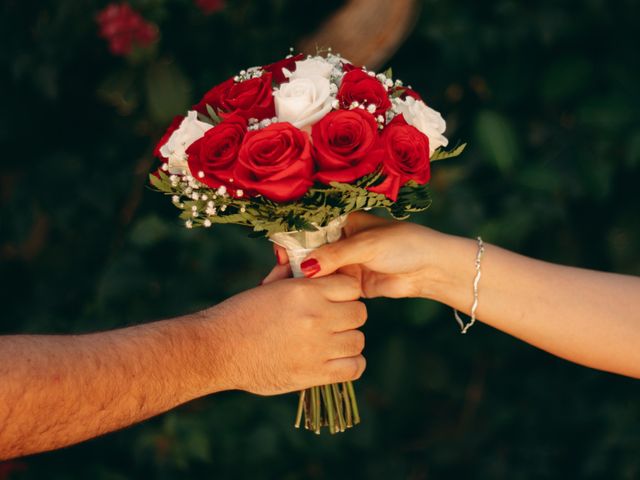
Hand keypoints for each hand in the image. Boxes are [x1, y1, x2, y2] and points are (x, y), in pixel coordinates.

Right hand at [209, 274, 366, 394]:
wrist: (217, 349)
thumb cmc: (238, 315)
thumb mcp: (268, 287)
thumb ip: (292, 275)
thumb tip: (309, 265)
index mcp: (305, 291)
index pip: (351, 285)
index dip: (345, 292)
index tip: (335, 299)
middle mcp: (316, 316)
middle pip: (359, 313)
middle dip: (347, 316)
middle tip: (331, 321)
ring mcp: (318, 346)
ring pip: (358, 340)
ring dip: (347, 340)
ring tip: (329, 342)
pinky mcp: (315, 373)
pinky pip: (355, 367)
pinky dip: (350, 364)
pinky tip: (335, 361)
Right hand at [265, 212, 452, 298]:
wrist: (431, 269)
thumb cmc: (405, 245)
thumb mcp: (368, 245)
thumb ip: (336, 255)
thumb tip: (305, 267)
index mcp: (344, 222)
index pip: (310, 227)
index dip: (292, 238)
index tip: (278, 252)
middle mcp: (341, 241)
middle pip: (309, 251)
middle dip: (291, 263)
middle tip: (273, 278)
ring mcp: (346, 263)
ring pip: (315, 271)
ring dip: (299, 280)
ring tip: (276, 292)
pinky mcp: (351, 284)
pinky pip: (327, 287)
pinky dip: (313, 293)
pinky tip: (296, 300)